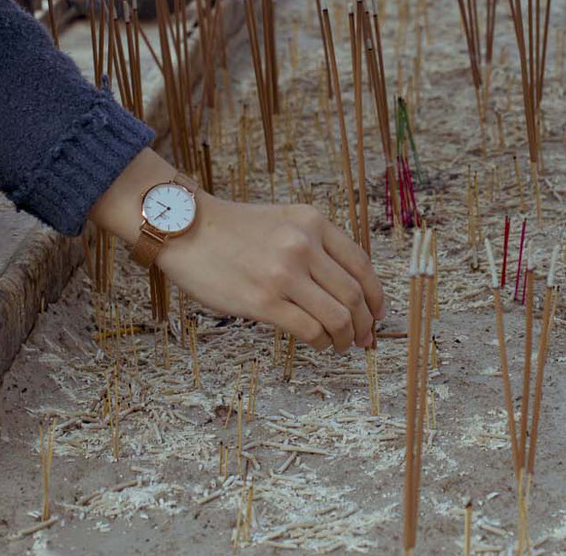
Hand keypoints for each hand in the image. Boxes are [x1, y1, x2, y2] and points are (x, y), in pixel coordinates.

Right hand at [88, 149, 385, 352]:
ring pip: (338, 316)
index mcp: (314, 222)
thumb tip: (346, 287)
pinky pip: (309, 330)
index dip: (376, 295)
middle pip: (354, 294)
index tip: (378, 313)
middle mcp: (304, 245)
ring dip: (346, 338)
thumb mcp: (285, 220)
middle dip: (364, 323)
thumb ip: (315, 244)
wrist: (188, 229)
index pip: (361, 264)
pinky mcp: (263, 301)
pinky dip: (322, 343)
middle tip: (363, 338)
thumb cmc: (234, 229)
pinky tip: (319, 344)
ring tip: (341, 345)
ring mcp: (285, 274)